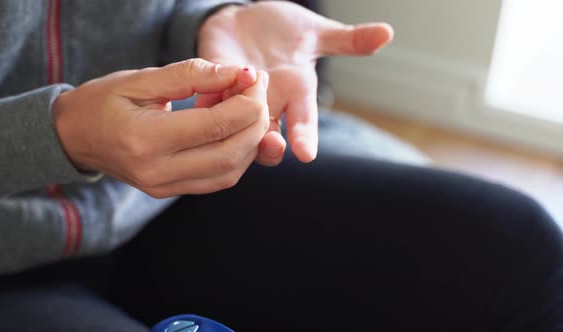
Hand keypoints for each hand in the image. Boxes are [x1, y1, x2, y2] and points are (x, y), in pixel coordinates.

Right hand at [53, 59, 269, 197]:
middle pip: (230, 153)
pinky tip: (233, 128)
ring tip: (247, 107)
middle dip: (256, 120)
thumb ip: (191, 75)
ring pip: (230, 172)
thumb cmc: (102, 102)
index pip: (215, 126)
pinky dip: (236, 153)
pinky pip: (217, 179)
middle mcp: (157, 172)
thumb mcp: (141, 80)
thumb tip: (237, 73)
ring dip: (250, 139)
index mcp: (145, 140)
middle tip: (258, 90)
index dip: (246, 102)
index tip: (254, 78)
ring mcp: (164, 187)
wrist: (73, 137)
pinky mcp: (170, 191)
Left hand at [198, 1, 393, 164]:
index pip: (303, 123)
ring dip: (235, 126)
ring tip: (237, 113)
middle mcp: (268, 103)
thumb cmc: (282, 32)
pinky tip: (210, 96)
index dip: (305, 138)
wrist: (243, 21)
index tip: (307, 153)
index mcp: (295, 94)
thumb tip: (386, 33)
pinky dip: (209, 102)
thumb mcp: (315, 33)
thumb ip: (348, 40)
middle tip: (272, 143)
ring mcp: (238, 99)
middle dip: (268, 146)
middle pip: (267, 138)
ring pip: (235, 128)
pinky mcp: (211, 87)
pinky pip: (208, 102)